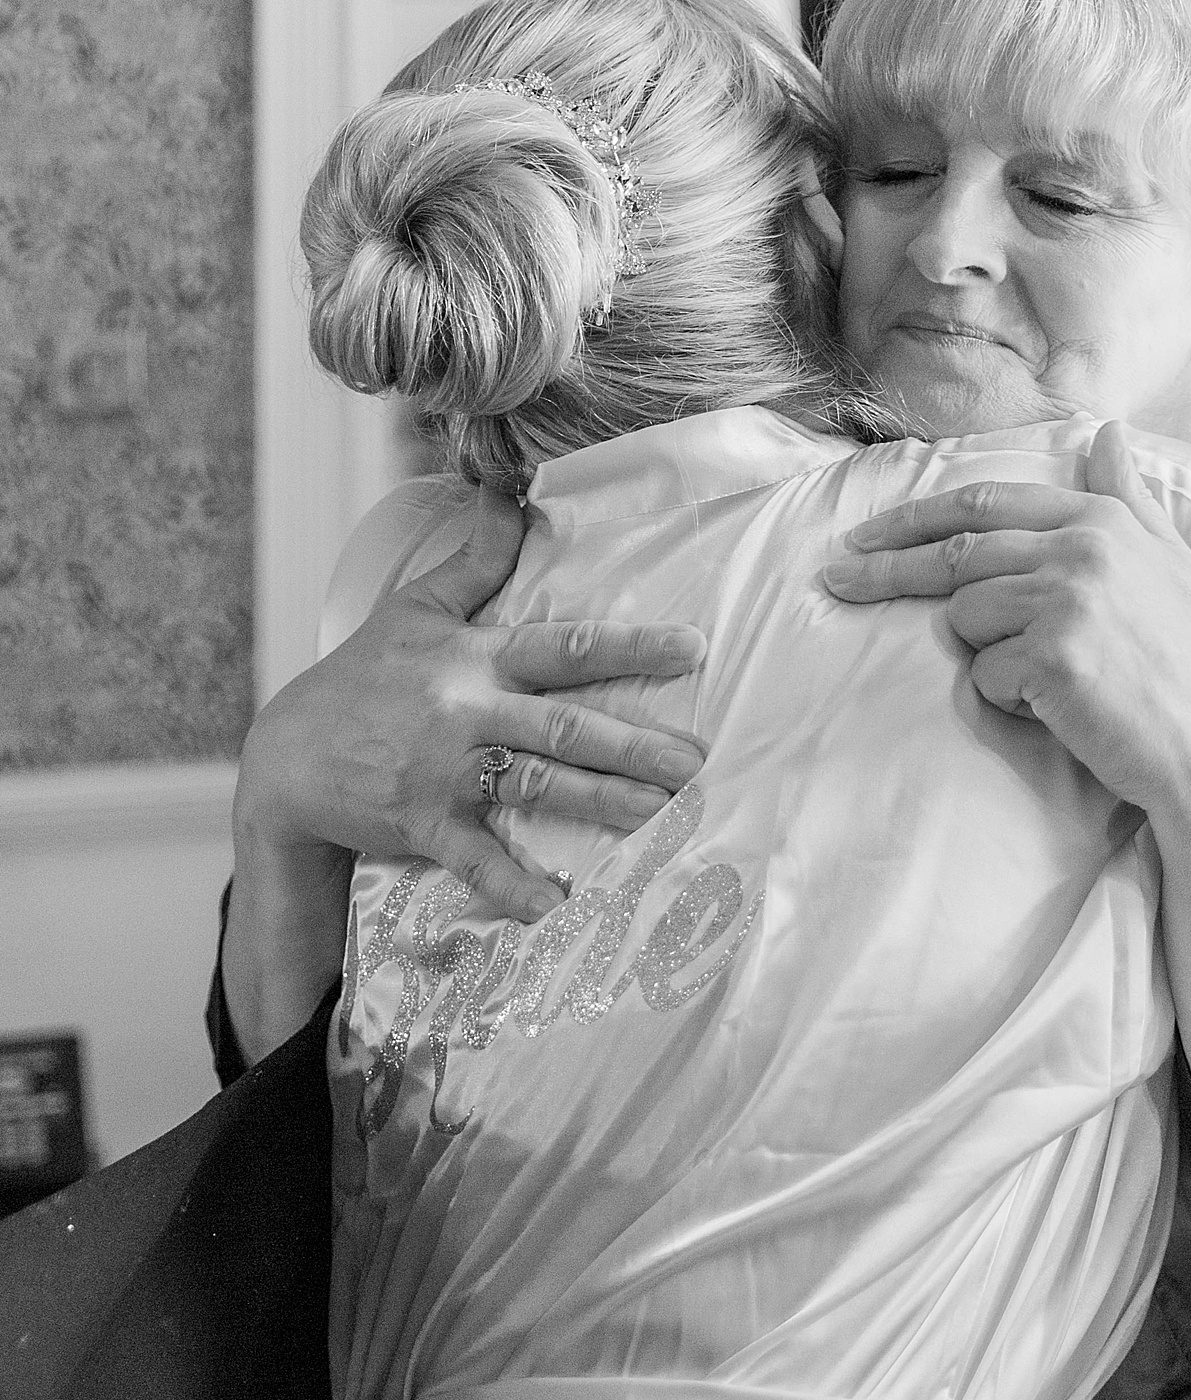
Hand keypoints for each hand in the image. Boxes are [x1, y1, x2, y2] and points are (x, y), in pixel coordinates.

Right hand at [235, 489, 706, 925]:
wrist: (287, 756)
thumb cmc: (362, 674)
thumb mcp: (415, 606)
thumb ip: (476, 557)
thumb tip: (511, 489)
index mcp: (474, 657)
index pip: (565, 646)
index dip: (630, 646)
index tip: (693, 650)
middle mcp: (467, 712)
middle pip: (561, 725)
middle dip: (631, 744)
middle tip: (693, 761)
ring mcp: (444, 772)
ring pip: (533, 786)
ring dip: (597, 803)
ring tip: (657, 816)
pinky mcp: (422, 825)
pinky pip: (476, 860)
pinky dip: (514, 888)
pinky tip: (559, 909)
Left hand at [822, 422, 1190, 827]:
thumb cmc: (1185, 663)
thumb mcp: (1170, 563)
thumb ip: (1129, 495)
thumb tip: (1105, 430)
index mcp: (1103, 519)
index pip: (983, 503)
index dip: (915, 518)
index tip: (867, 536)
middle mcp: (1083, 546)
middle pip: (955, 551)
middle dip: (886, 566)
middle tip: (837, 578)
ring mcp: (1067, 597)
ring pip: (965, 617)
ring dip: (987, 655)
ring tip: (1044, 679)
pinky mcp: (1053, 653)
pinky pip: (983, 674)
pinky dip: (1006, 699)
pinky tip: (1055, 709)